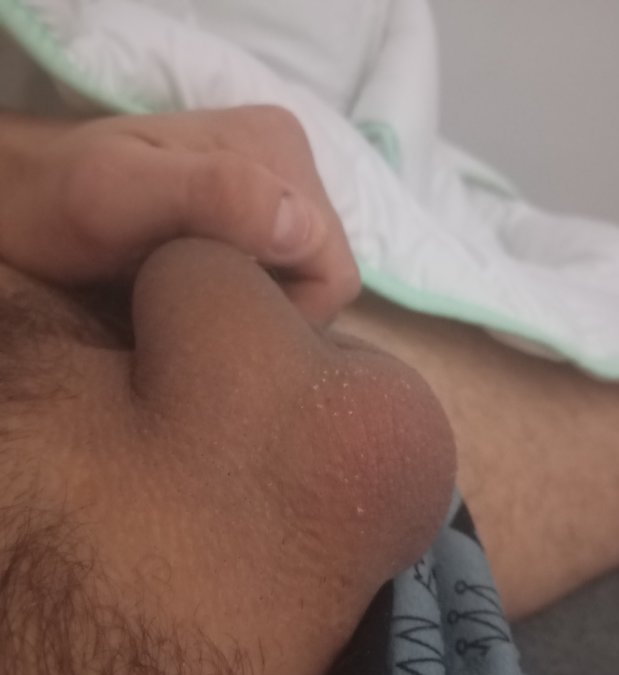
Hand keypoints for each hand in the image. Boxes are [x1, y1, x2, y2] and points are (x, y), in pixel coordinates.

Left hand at [0, 107, 359, 322]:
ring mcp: (276, 194)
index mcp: (277, 149)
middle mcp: (291, 167)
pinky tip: (200, 301)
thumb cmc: (58, 207)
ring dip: (254, 311)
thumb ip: (213, 197)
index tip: (213, 324)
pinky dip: (246, 304)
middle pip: (321, 281)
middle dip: (269, 313)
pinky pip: (282, 284)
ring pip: (303, 290)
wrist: (28, 206)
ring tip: (192, 308)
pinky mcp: (258, 222)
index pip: (331, 271)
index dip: (283, 317)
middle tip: (196, 317)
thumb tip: (304, 229)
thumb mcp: (117, 196)